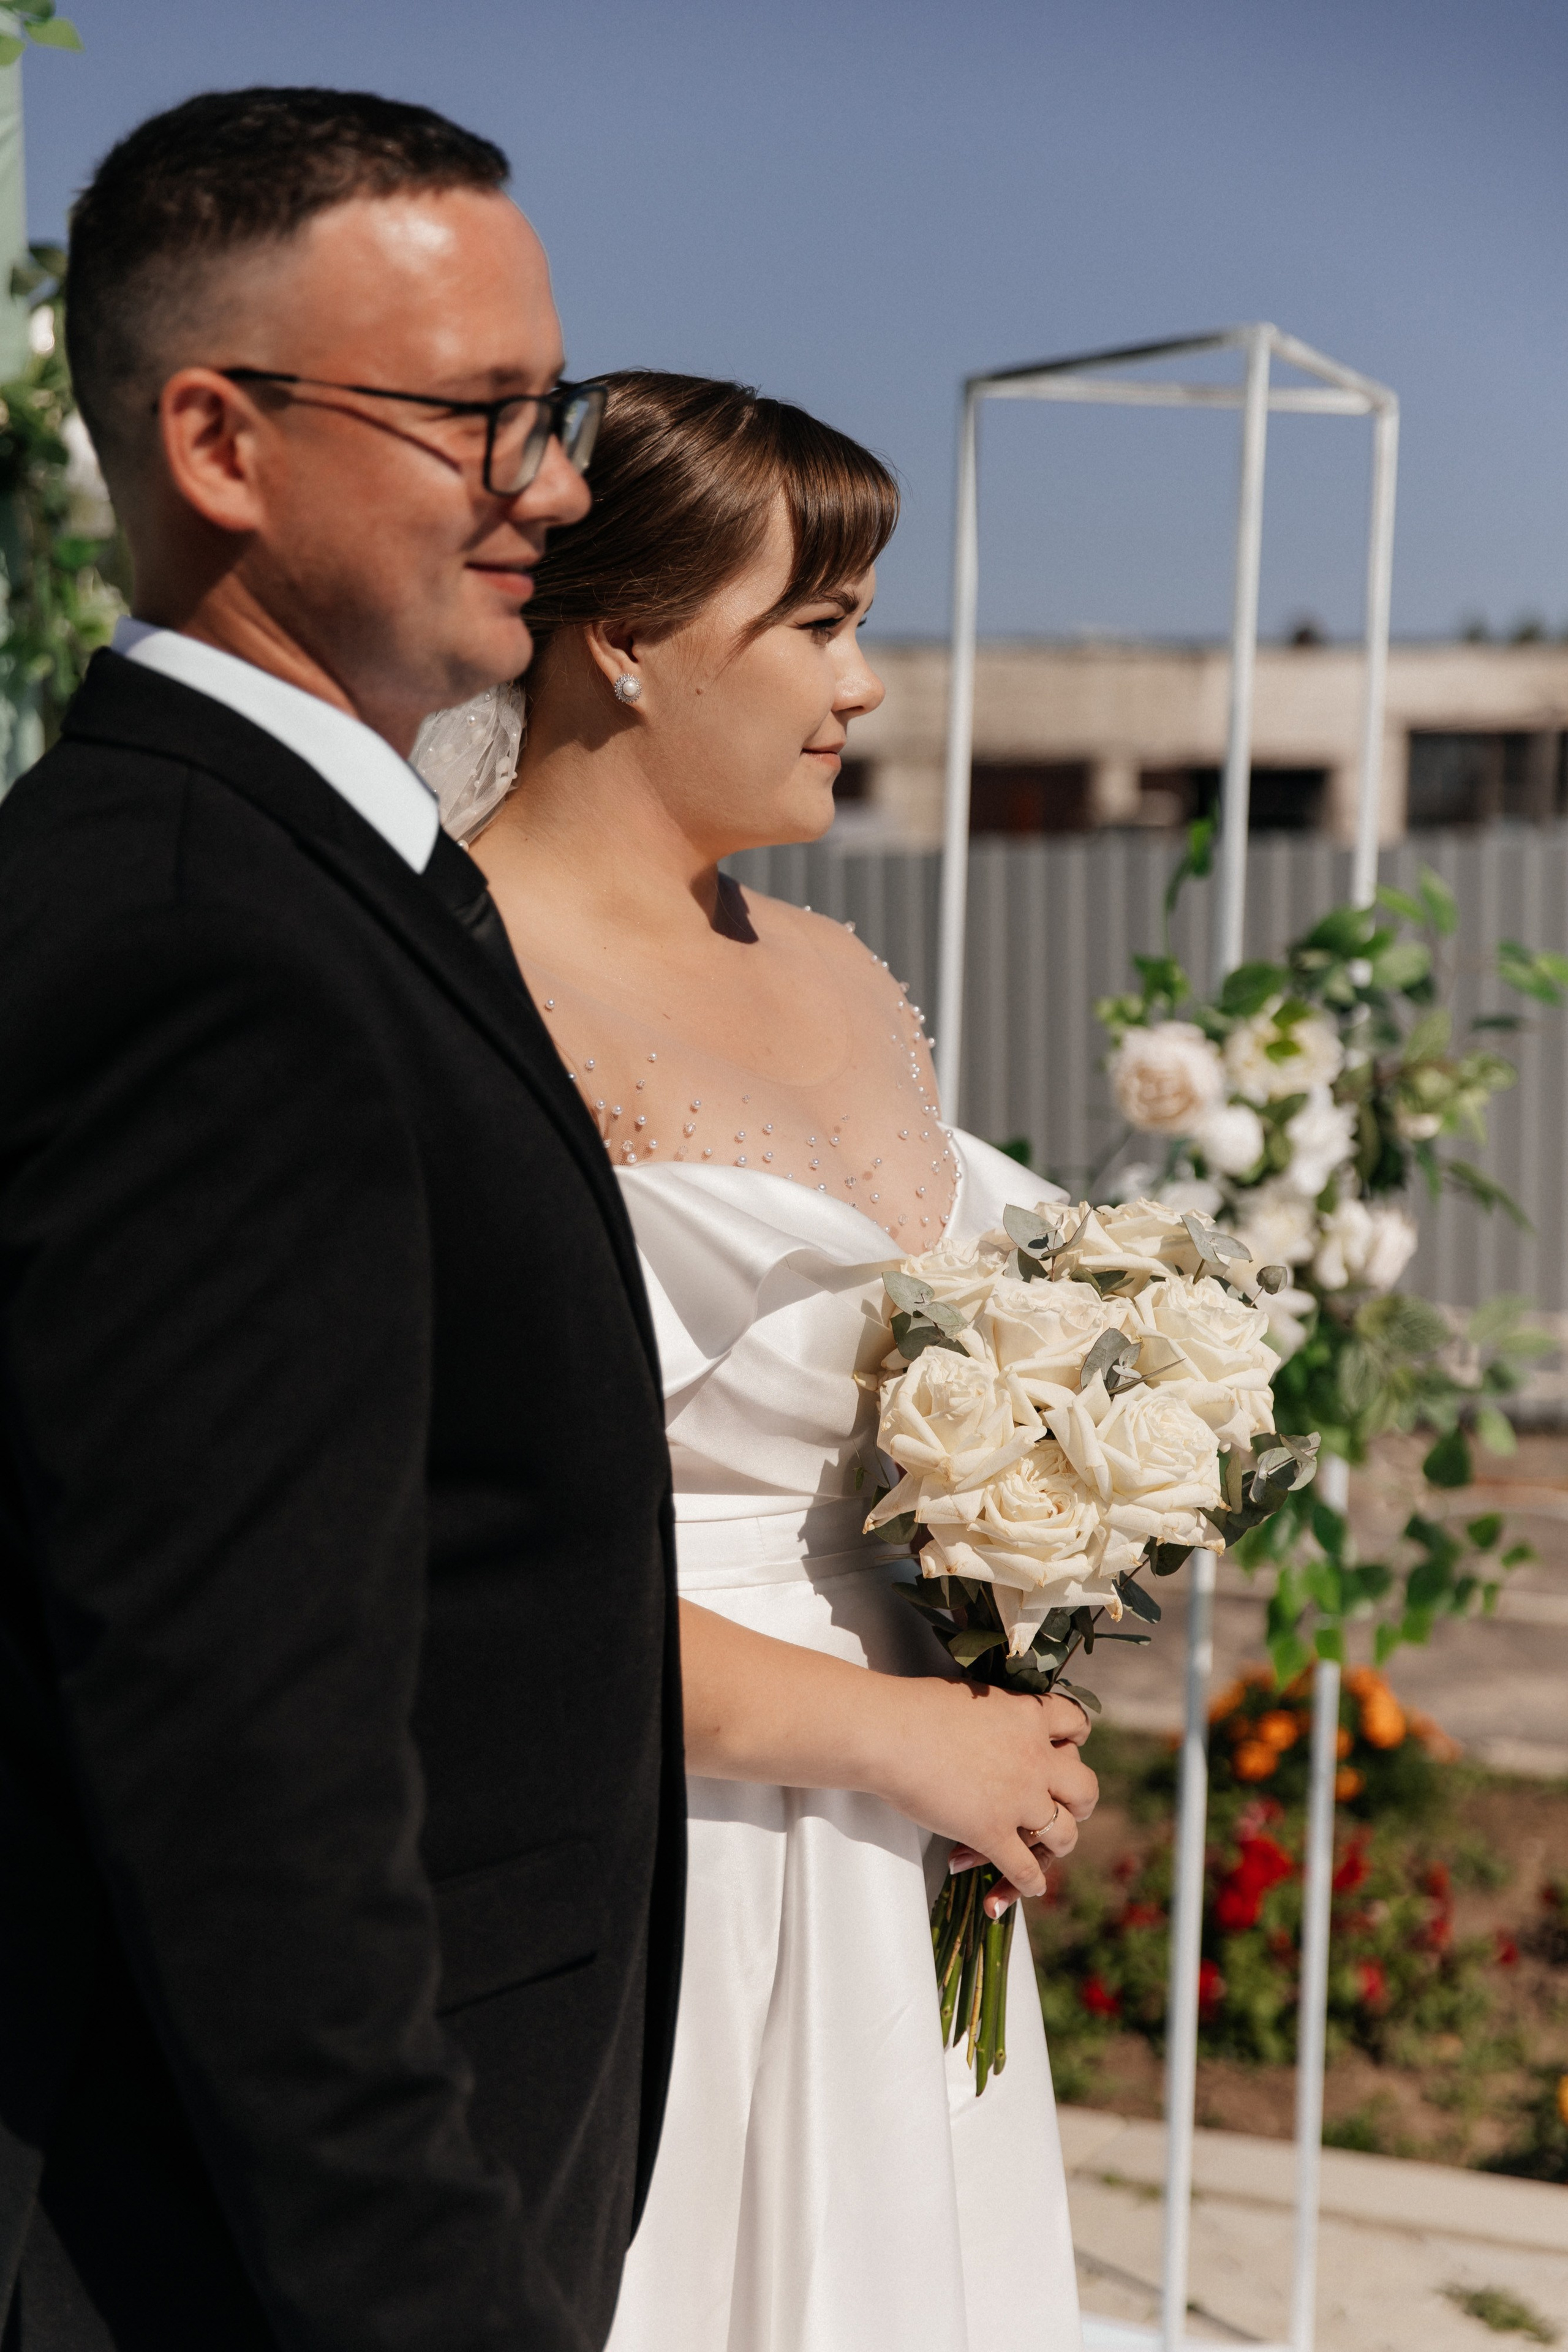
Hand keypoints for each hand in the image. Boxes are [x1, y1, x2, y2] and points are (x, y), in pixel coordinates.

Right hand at [869, 1681, 1096, 1906]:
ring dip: (1057, 1844)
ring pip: (1064, 1834)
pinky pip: (1026, 1870)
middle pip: (1085, 1787)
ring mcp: (1018, 1799)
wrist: (886, 1733)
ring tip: (1049, 1849)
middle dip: (1081, 1802)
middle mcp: (1035, 1758)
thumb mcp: (973, 1696)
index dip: (1075, 1741)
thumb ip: (997, 1715)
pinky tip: (1027, 1887)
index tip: (1066, 1750)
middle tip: (1071, 1807)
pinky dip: (1028, 1883)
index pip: (1076, 1724)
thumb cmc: (914, 1707)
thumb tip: (993, 1723)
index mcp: (1028, 1715)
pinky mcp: (993, 1833)